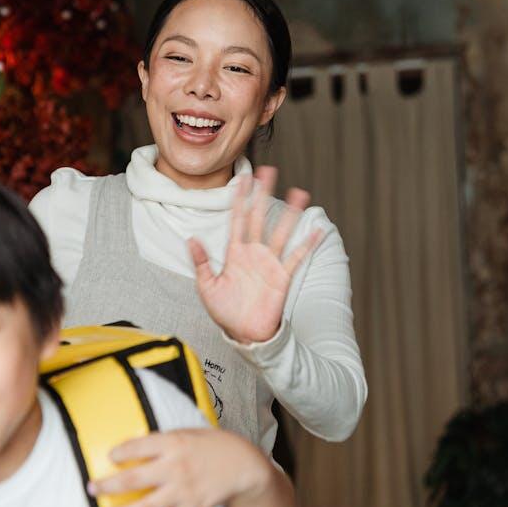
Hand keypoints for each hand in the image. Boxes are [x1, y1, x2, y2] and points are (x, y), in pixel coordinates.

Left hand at [88, 428, 270, 506]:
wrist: (244, 464)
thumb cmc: (212, 445)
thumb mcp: (187, 432)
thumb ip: (162, 440)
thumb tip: (132, 448)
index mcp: (172, 443)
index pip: (137, 447)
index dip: (119, 453)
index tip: (110, 457)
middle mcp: (175, 467)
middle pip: (133, 479)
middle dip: (108, 485)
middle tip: (91, 488)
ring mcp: (183, 490)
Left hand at [189, 166, 323, 343]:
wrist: (244, 334)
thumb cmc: (225, 313)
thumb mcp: (206, 287)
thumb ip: (200, 263)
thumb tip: (191, 238)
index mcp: (234, 253)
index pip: (237, 219)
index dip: (239, 199)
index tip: (242, 178)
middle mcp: (253, 253)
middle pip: (259, 217)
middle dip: (263, 195)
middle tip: (268, 171)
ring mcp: (269, 263)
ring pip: (280, 231)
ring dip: (290, 213)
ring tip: (300, 192)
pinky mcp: (282, 277)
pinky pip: (296, 257)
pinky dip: (307, 244)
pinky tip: (316, 230)